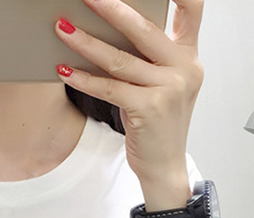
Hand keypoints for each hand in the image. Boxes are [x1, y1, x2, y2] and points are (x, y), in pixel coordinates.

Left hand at [55, 0, 204, 206]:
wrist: (165, 166)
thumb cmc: (158, 124)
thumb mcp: (163, 84)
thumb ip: (150, 56)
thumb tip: (110, 26)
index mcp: (189, 55)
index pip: (191, 7)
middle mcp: (184, 68)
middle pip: (143, 28)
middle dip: (109, 7)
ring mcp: (169, 89)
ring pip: (119, 58)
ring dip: (85, 42)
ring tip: (62, 28)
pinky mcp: (149, 109)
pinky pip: (109, 87)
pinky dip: (84, 78)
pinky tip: (64, 70)